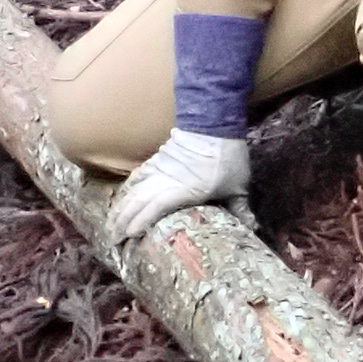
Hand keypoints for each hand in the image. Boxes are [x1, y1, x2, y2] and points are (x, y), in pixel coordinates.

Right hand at [109, 130, 251, 240]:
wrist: (215, 123)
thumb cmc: (228, 158)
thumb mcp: (238, 186)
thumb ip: (240, 208)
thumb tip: (251, 228)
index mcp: (185, 189)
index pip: (156, 207)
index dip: (140, 222)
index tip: (128, 236)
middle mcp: (166, 180)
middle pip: (138, 201)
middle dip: (122, 220)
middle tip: (112, 238)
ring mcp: (159, 168)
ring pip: (134, 189)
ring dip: (121, 207)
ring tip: (111, 223)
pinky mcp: (157, 159)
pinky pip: (138, 176)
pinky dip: (128, 188)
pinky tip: (122, 197)